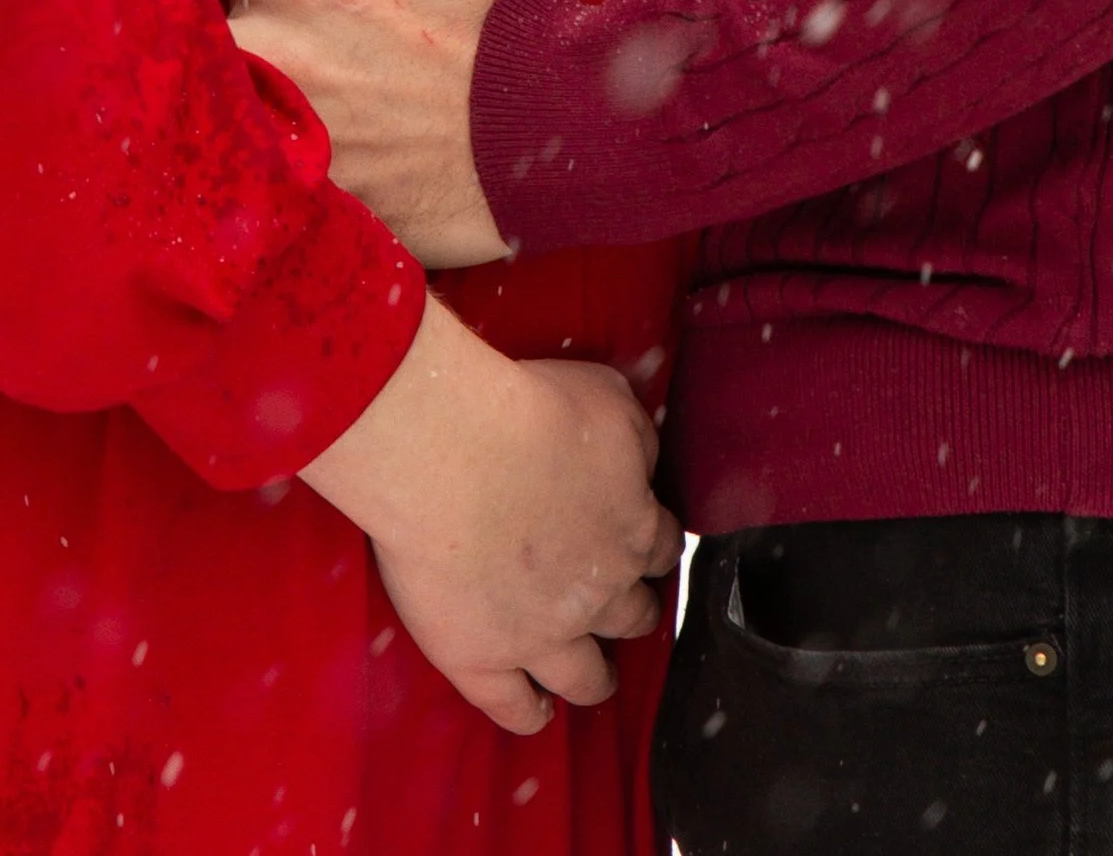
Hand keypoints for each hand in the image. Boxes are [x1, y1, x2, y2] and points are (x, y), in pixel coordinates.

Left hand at [118, 0, 528, 262]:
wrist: (566, 139)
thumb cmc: (507, 17)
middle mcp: (280, 56)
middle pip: (151, 28)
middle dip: (119, 13)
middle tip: (79, 3)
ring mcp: (283, 137)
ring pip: (175, 110)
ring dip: (149, 93)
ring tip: (108, 86)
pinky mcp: (302, 204)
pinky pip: (219, 186)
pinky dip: (195, 171)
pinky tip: (168, 168)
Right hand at [301, 297, 679, 733]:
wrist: (452, 453)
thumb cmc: (528, 411)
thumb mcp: (609, 399)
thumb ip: (638, 440)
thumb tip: (646, 462)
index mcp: (632, 529)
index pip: (660, 547)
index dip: (650, 544)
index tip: (639, 541)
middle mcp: (599, 593)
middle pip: (631, 615)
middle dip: (630, 611)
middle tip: (618, 606)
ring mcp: (542, 636)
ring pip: (586, 676)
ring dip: (594, 677)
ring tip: (592, 678)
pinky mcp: (483, 660)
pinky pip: (514, 707)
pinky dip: (529, 714)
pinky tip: (535, 712)